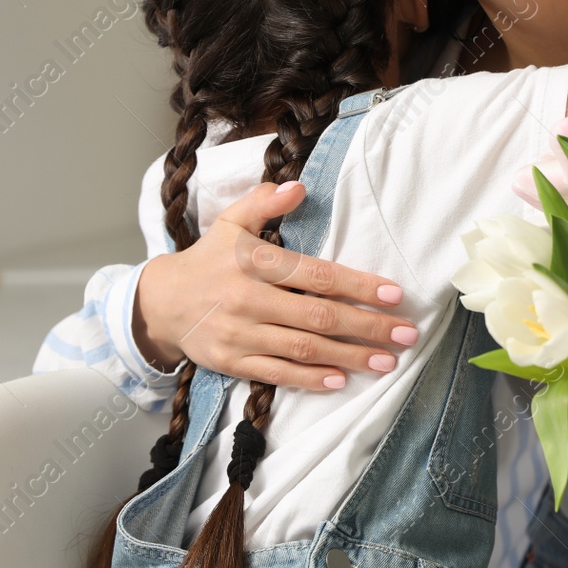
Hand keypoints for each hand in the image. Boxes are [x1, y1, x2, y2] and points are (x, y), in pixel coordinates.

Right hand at [132, 181, 419, 390]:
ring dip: (349, 356)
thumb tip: (299, 186)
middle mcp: (249, 300)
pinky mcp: (232, 362)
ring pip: (303, 348)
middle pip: (318, 316)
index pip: (316, 275)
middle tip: (406, 333)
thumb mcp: (230, 222)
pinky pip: (277, 374)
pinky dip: (310, 379)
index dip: (357, 285)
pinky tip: (340, 380)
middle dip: (367, 326)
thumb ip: (264, 202)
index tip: (394, 295)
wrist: (161, 302)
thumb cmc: (208, 259)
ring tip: (387, 361)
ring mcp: (241, 334)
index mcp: (254, 262)